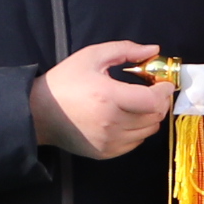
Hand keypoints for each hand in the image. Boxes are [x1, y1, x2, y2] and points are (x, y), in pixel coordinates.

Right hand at [32, 39, 173, 159]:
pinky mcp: (105, 153)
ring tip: (136, 103)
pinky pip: (135, 143)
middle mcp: (111, 123)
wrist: (39, 112)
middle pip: (154, 117)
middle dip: (159, 102)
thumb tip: (154, 50)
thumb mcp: (92, 56)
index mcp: (109, 97)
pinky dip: (137, 130)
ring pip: (148, 131)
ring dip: (149, 116)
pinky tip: (125, 117)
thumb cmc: (65, 81)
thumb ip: (125, 50)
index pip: (152, 101)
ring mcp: (109, 141)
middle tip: (151, 91)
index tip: (162, 82)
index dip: (164, 91)